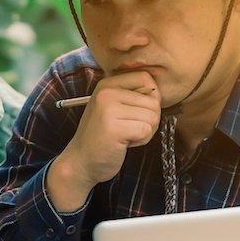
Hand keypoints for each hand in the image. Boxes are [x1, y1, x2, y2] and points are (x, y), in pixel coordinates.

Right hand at [59, 68, 161, 187]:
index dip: (150, 99)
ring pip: (153, 116)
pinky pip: (146, 130)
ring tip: (125, 135)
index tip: (134, 112)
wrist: (81, 162)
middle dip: (148, 120)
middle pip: (153, 101)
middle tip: (128, 129)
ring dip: (145, 131)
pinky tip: (124, 143)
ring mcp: (109, 109)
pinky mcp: (114, 128)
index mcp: (107, 84)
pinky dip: (141, 141)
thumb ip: (132, 95)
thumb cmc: (102, 136)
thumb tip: (158, 93)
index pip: (146, 79)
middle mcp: (107, 92)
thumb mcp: (113, 107)